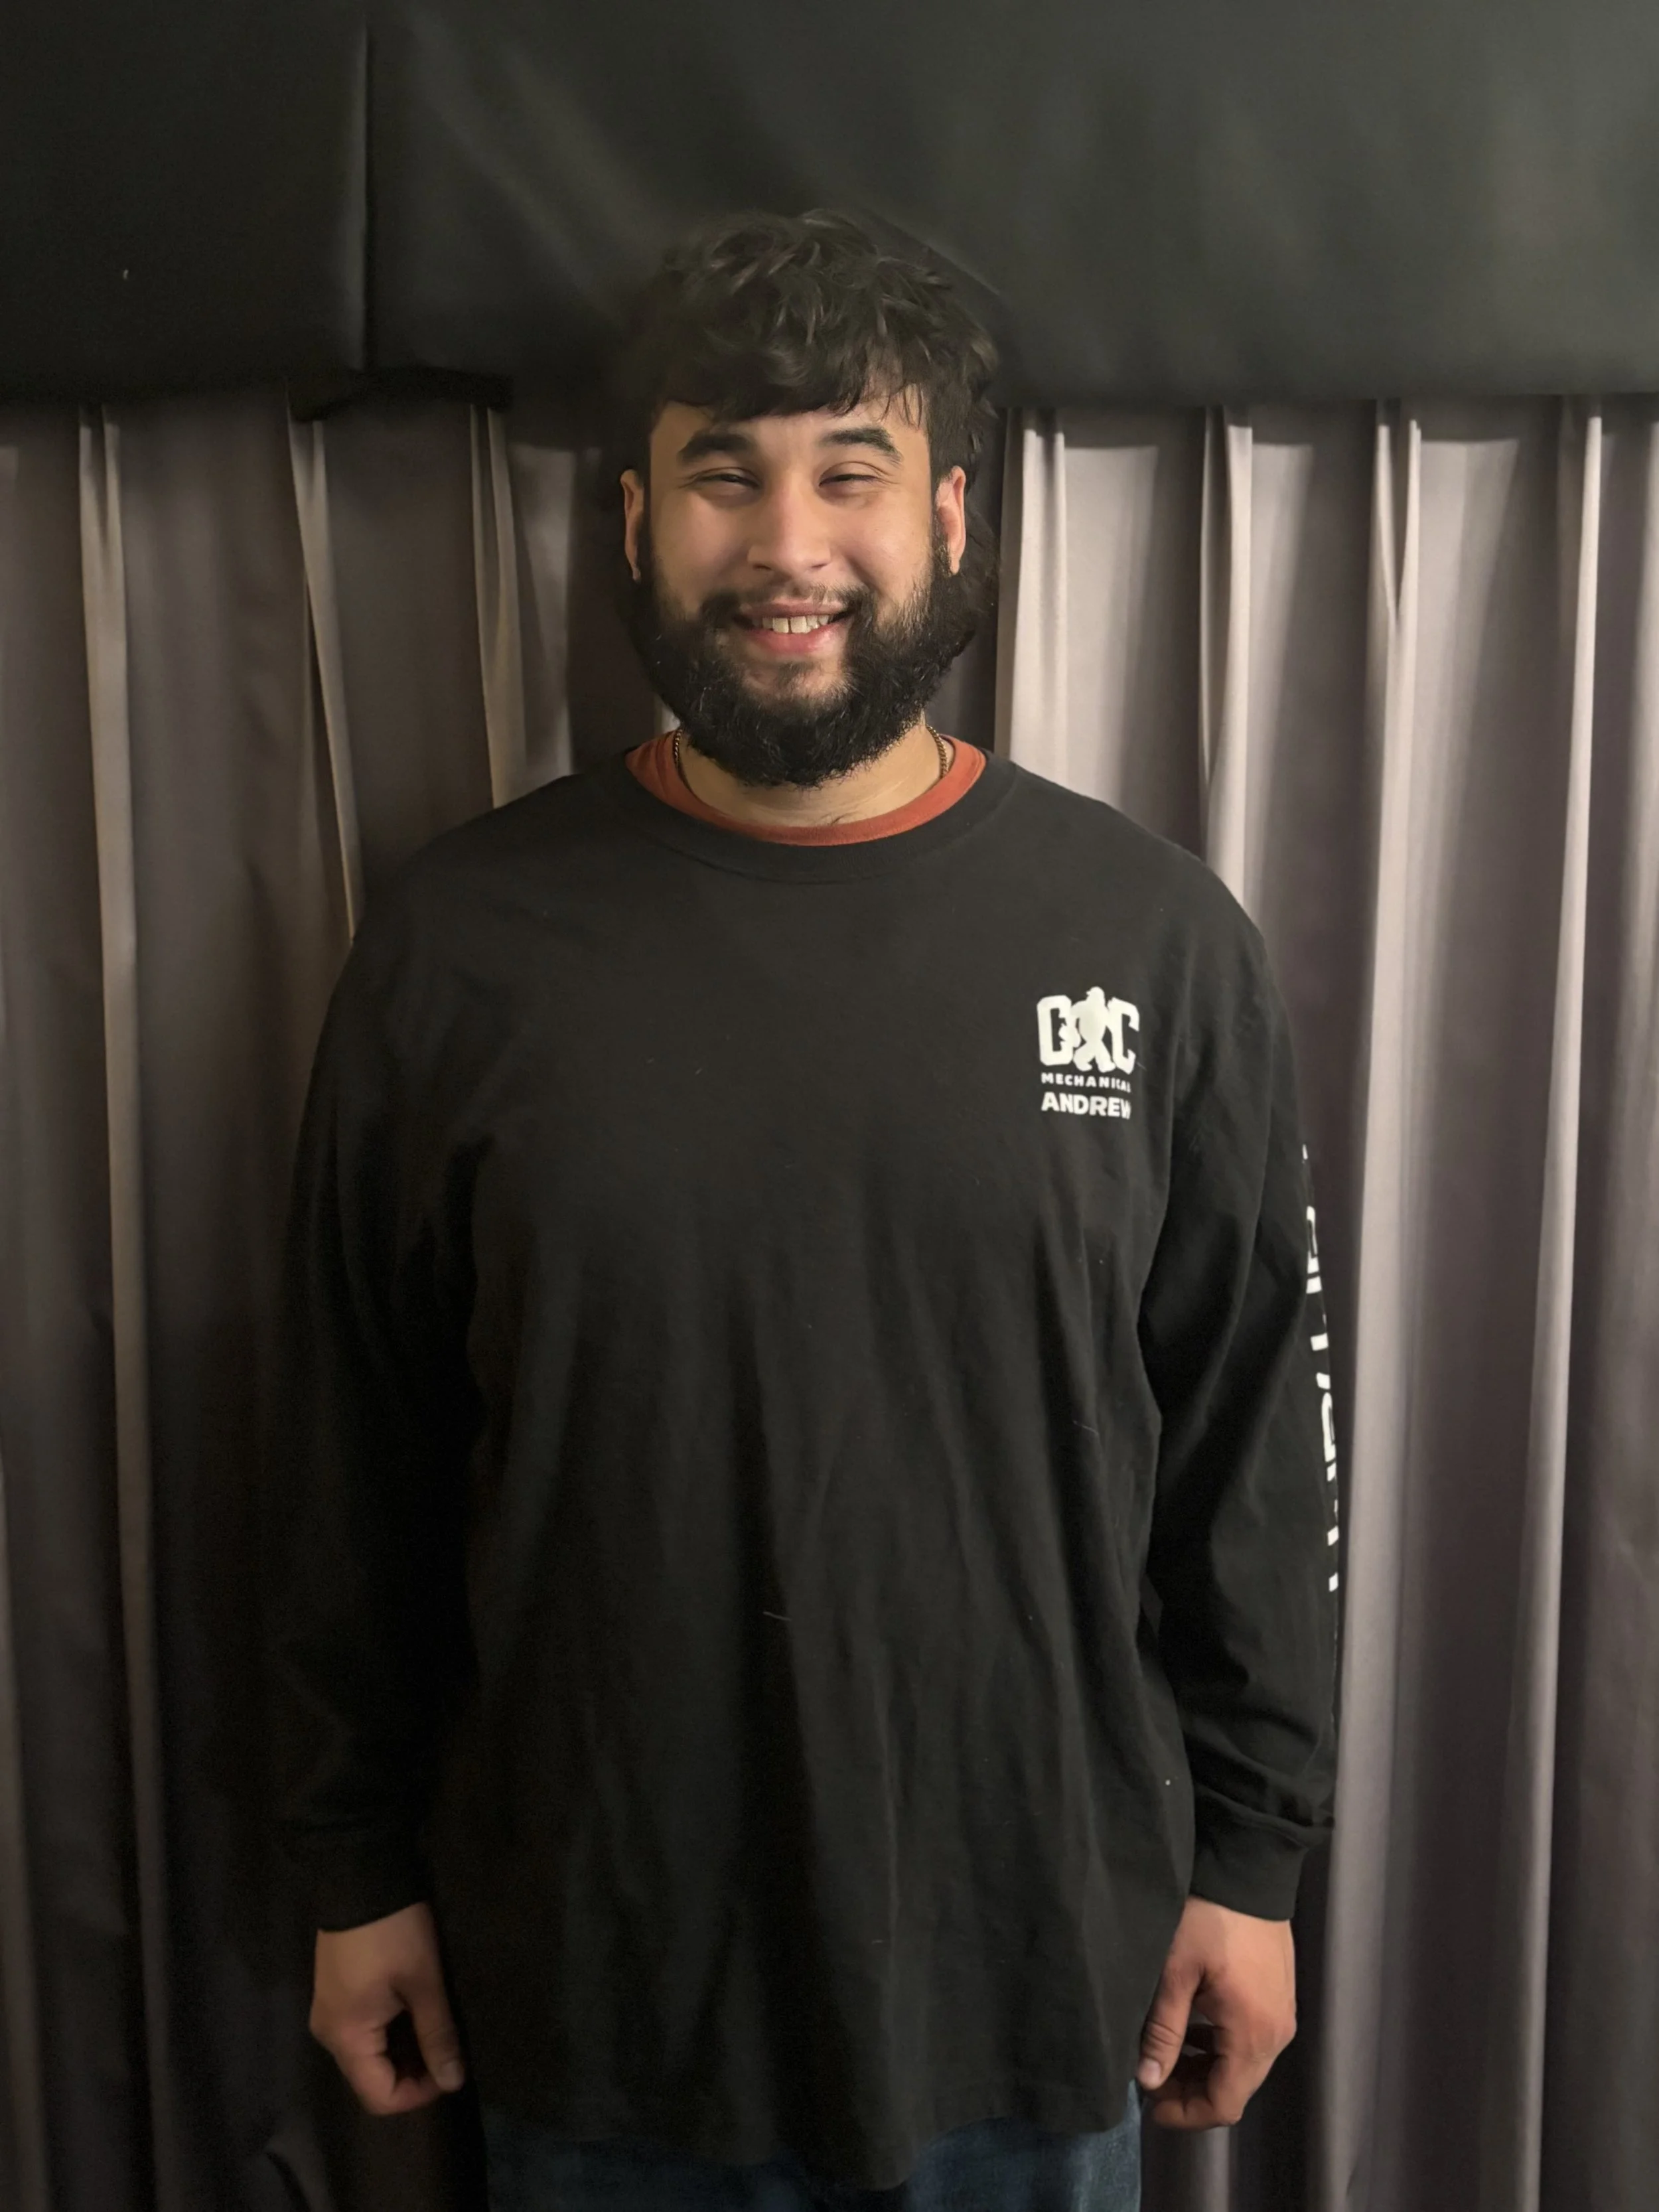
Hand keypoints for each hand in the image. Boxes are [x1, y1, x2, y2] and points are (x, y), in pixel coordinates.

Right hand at [310, 1901, 465, 2115]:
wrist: (361, 1875)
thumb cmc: (395, 1933)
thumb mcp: (424, 1984)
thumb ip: (437, 2036)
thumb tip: (453, 2082)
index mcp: (346, 2038)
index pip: (379, 2096)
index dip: (418, 2093)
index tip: (451, 2071)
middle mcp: (329, 2034)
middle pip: (371, 2078)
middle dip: (413, 2072)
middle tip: (449, 2049)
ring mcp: (328, 2013)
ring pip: (368, 2055)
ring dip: (403, 2051)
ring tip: (437, 2029)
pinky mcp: (334, 1994)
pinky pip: (362, 2032)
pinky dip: (390, 2032)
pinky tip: (415, 2012)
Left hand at [1136, 1895, 1295, 2128]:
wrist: (1248, 1868)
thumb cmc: (1207, 1918)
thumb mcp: (1174, 1973)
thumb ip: (1162, 2031)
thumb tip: (1147, 2081)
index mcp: (1253, 2034)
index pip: (1224, 2104)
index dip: (1186, 2114)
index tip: (1149, 2106)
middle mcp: (1277, 2034)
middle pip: (1236, 2089)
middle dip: (1192, 2093)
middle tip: (1151, 2078)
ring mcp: (1282, 2015)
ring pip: (1244, 2067)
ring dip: (1205, 2070)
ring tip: (1164, 2055)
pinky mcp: (1279, 1997)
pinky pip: (1251, 2040)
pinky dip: (1220, 2047)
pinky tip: (1192, 2030)